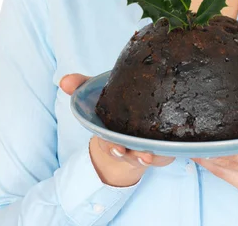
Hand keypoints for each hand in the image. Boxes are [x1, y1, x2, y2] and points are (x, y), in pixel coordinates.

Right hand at [60, 73, 174, 186]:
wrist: (130, 124)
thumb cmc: (113, 109)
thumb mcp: (96, 94)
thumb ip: (80, 86)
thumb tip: (63, 80)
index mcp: (112, 136)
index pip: (109, 144)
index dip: (112, 147)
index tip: (117, 148)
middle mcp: (129, 145)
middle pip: (130, 155)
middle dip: (133, 156)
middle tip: (141, 155)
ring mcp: (146, 148)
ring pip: (149, 157)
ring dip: (151, 157)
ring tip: (153, 153)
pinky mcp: (163, 148)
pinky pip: (168, 153)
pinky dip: (170, 152)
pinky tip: (174, 148)